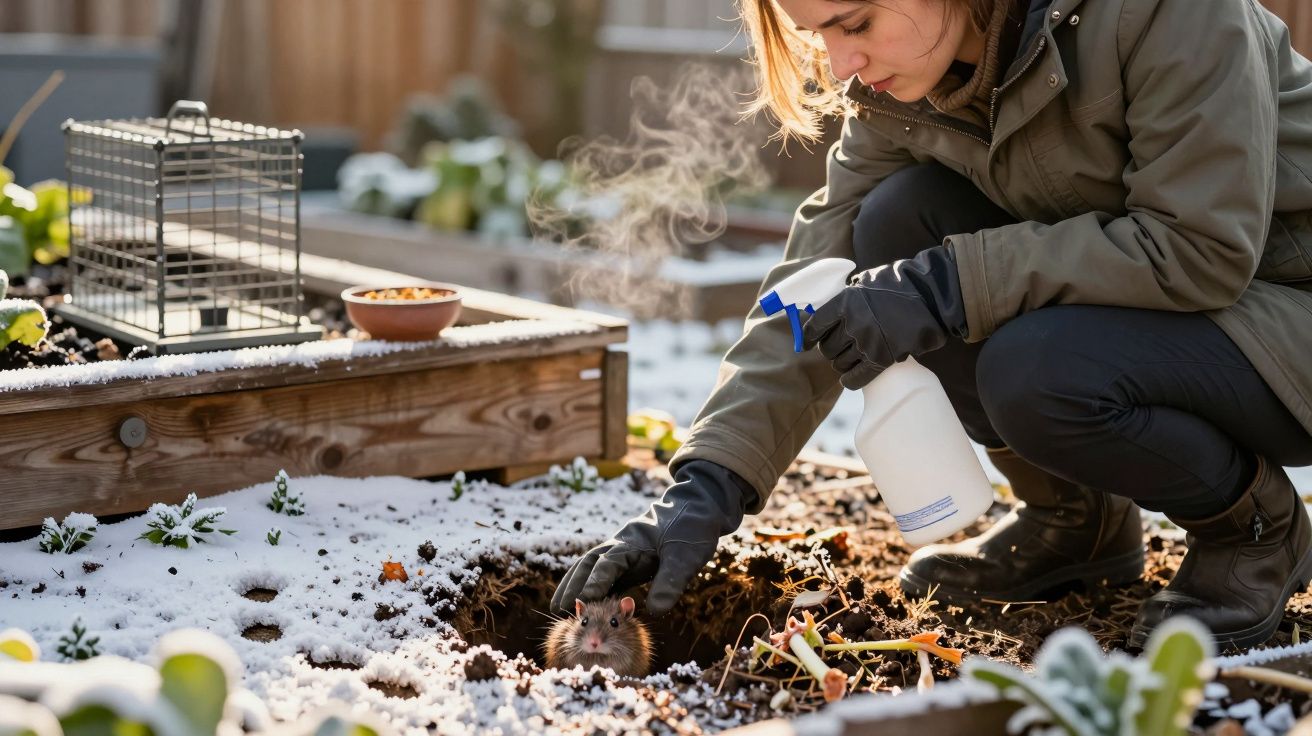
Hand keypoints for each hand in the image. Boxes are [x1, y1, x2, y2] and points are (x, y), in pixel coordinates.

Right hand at [551, 460, 755, 615]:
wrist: (696, 509)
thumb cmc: (691, 528)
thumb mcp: (688, 555)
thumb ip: (672, 580)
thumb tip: (656, 610)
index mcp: (633, 540)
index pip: (610, 562)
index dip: (597, 581)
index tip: (584, 599)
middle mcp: (621, 545)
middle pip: (590, 563)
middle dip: (573, 584)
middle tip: (558, 607)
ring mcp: (623, 553)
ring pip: (591, 568)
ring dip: (574, 585)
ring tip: (558, 608)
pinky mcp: (629, 562)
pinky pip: (604, 576)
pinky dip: (591, 588)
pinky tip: (583, 606)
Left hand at [801, 244, 966, 388]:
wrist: (930, 294)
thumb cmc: (896, 286)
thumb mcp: (863, 285)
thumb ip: (843, 301)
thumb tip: (821, 318)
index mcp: (845, 302)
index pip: (815, 326)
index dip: (808, 337)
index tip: (807, 343)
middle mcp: (853, 323)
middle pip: (827, 348)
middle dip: (832, 349)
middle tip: (841, 346)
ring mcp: (868, 342)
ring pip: (840, 364)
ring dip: (843, 363)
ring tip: (853, 356)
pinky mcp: (883, 358)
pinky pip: (856, 378)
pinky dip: (851, 380)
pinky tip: (850, 379)